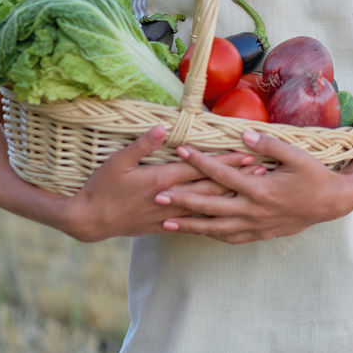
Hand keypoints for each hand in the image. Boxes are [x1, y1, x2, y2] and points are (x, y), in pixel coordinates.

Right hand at [64, 125, 259, 241]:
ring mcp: (169, 214)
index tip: (248, 155)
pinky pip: (193, 223)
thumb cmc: (101, 187)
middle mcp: (171, 198)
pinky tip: (225, 217)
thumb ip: (141, 144)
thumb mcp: (117, 161)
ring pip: (206, 206)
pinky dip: (212, 218)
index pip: (202, 168)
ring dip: (230, 197)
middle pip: (210, 186)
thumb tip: (161, 126)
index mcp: (162, 179)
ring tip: (251, 192)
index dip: (225, 162)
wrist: (89, 221)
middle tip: (262, 171)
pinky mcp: (163, 226)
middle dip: (237, 178)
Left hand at [156, 130, 352, 243]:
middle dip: (183, 200)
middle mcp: (254, 210)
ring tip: (166, 222)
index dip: (200, 162)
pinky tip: (198, 231)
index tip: (180, 151)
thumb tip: (244, 135)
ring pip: (216, 228)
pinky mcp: (261, 233)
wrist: (333, 203)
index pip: (222, 174)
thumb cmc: (315, 175)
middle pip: (211, 206)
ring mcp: (256, 225)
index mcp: (261, 189)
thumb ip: (268, 145)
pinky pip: (230, 237)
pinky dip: (211, 234)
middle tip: (157, 195)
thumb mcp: (295, 155)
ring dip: (190, 225)